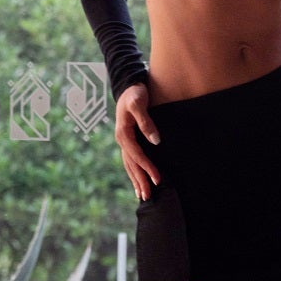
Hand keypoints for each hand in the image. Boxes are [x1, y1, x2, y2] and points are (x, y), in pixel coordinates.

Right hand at [115, 80, 160, 200]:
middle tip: (148, 196)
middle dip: (140, 180)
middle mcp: (121, 139)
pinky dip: (133, 172)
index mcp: (123, 133)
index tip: (158, 178)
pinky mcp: (128, 139)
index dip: (147, 167)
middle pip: (131, 164)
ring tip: (142, 195)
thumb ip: (146, 122)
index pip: (136, 155)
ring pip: (129, 165)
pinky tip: (137, 181)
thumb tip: (155, 141)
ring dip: (136, 180)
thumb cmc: (135, 93)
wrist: (128, 85)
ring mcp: (123, 140)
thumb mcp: (139, 103)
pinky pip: (130, 160)